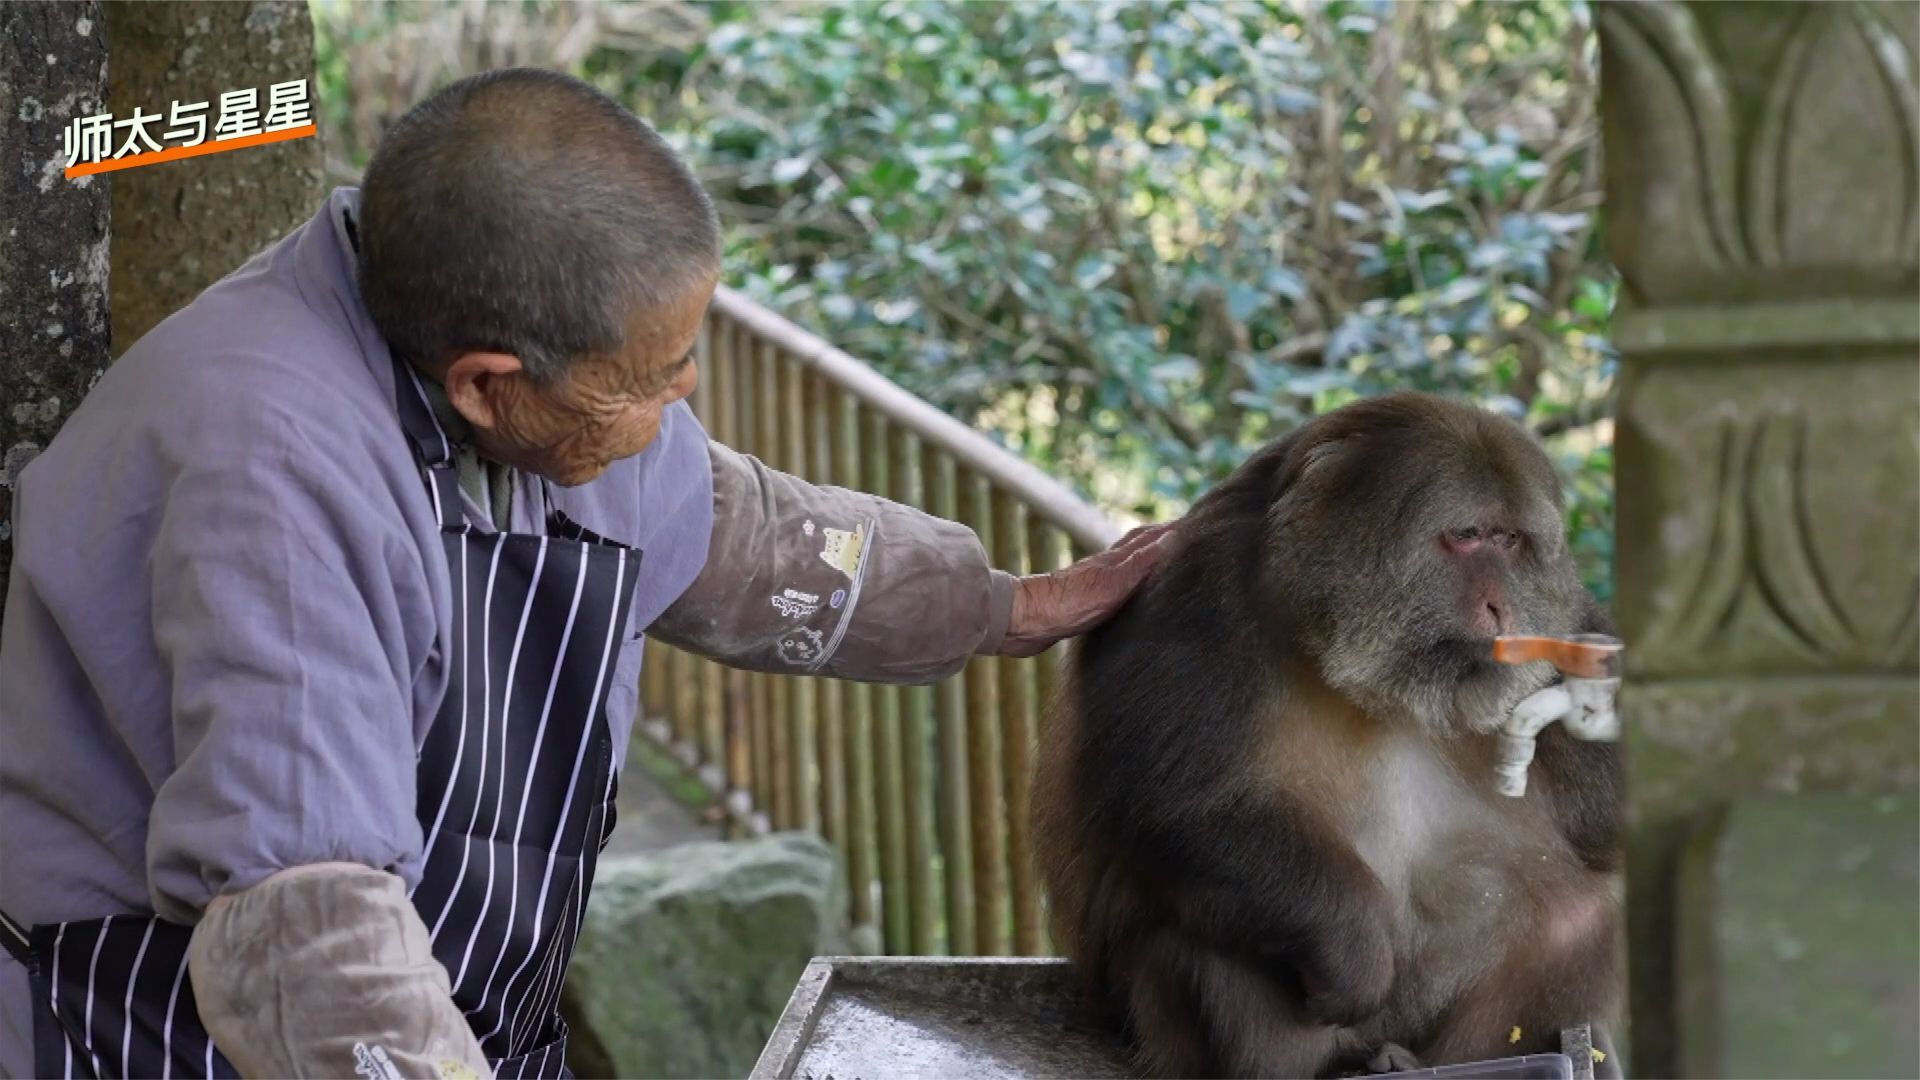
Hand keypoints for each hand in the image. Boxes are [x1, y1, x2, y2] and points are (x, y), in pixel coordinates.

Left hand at [996, 522, 1177, 657]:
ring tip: (1172, 558)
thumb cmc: (1067, 604)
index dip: (1178, 528)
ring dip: (1153, 557)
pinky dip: (1137, 581)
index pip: (1155, 536)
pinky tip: (1136, 591)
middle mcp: (1109, 565)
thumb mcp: (1113, 585)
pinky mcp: (1089, 601)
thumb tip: (1174, 537)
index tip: (1204, 519)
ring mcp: (1098, 581)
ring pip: (1132, 563)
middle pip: (1144, 544)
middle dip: (1169, 538)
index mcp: (1117, 558)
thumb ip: (1142, 563)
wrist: (1025, 621)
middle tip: (1194, 534)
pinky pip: (1122, 585)